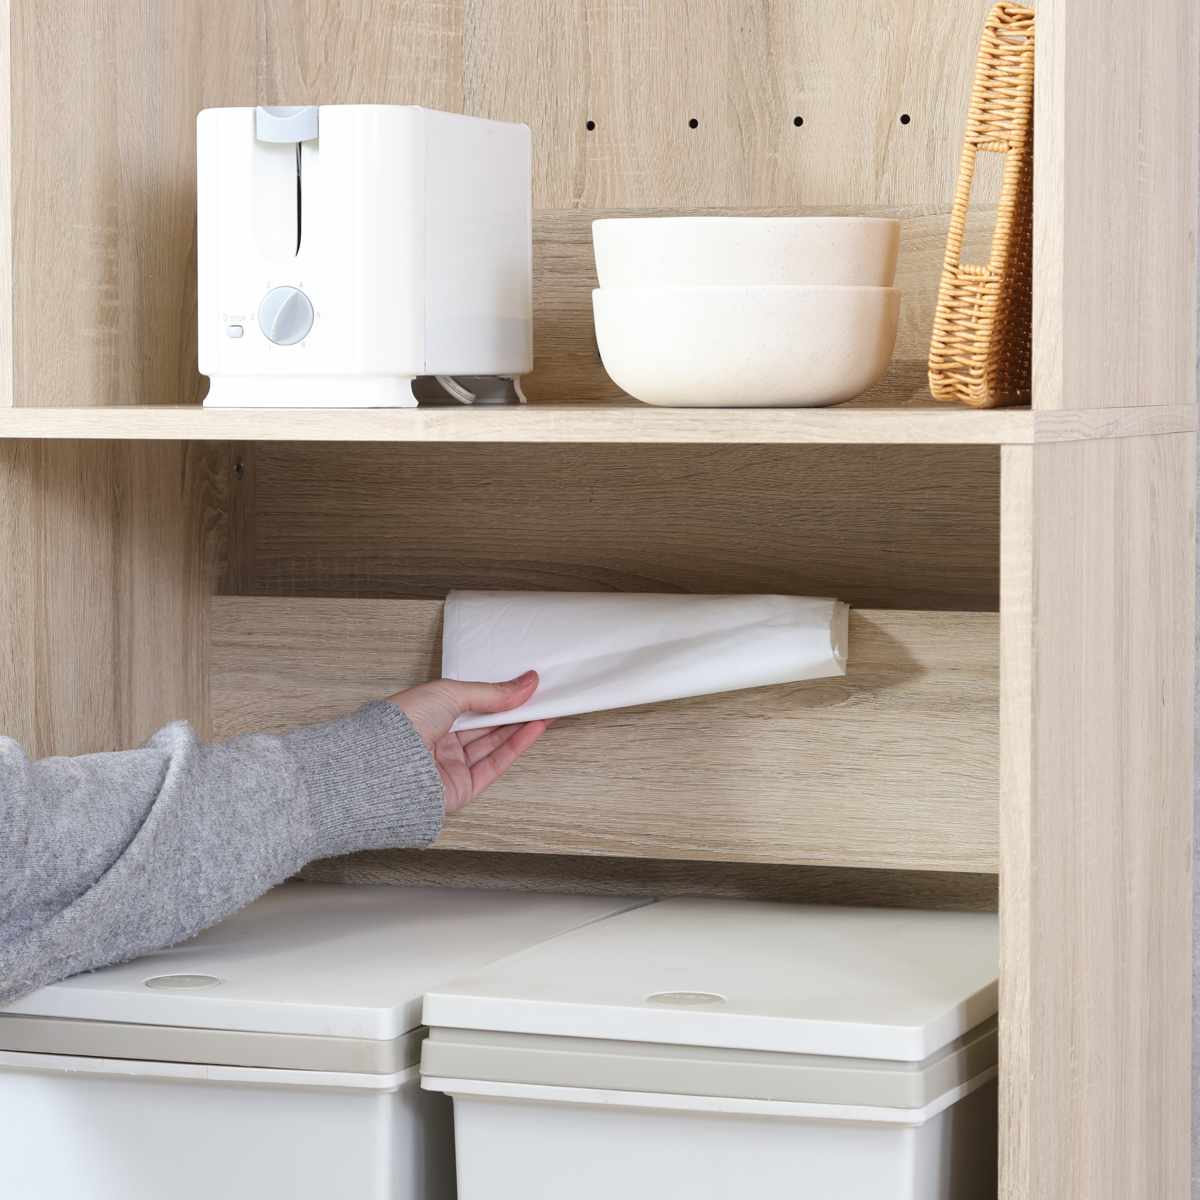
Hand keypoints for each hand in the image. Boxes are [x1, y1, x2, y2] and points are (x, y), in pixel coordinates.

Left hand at [387, 671, 547, 814]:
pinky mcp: (462, 788)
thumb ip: (492, 693)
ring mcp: (451, 766)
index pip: (472, 703)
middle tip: (542, 695)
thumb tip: (525, 683)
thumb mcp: (450, 693)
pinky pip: (495, 764)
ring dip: (521, 726)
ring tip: (547, 708)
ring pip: (494, 744)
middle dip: (514, 710)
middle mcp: (439, 741)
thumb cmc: (403, 725)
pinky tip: (535, 728)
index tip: (524, 684)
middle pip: (485, 725)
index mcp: (429, 715)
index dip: (499, 694)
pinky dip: (517, 746)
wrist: (385, 767)